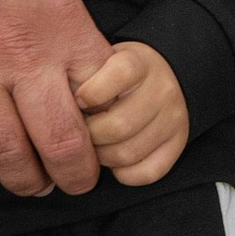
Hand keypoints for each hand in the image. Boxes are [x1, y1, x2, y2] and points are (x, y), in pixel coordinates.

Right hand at [0, 0, 176, 201]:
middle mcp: (17, 59)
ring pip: (5, 154)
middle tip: (76, 183)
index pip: (102, 98)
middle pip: (61, 145)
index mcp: (59, 22)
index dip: (110, 123)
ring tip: (31, 181)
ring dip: (23, 177)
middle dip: (76, 175)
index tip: (107, 131)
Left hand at [76, 42, 189, 186]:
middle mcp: (162, 89)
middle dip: (89, 136)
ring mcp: (173, 118)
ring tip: (94, 146)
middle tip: (79, 133)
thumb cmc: (115, 75)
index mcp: (139, 63)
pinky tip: (114, 162)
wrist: (161, 76)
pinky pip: (148, 173)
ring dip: (102, 157)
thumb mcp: (101, 61)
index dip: (92, 92)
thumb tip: (56, 107)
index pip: (120, 74)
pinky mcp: (178, 144)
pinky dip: (124, 174)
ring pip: (128, 153)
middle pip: (119, 125)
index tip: (77, 101)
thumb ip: (83, 77)